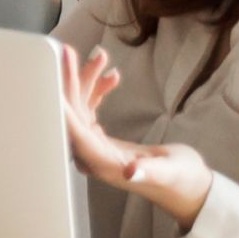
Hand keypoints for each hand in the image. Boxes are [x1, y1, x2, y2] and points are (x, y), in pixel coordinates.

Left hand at [61, 45, 212, 230]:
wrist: (185, 185)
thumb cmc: (180, 180)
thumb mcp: (168, 173)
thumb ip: (148, 172)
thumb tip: (130, 172)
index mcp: (103, 165)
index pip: (74, 132)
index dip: (63, 105)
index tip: (53, 78)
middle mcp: (93, 157)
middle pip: (72, 117)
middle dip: (71, 83)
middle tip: (70, 52)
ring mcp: (96, 149)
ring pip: (80, 110)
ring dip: (87, 82)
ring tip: (102, 57)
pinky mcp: (101, 142)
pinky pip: (90, 113)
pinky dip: (98, 92)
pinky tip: (112, 77)